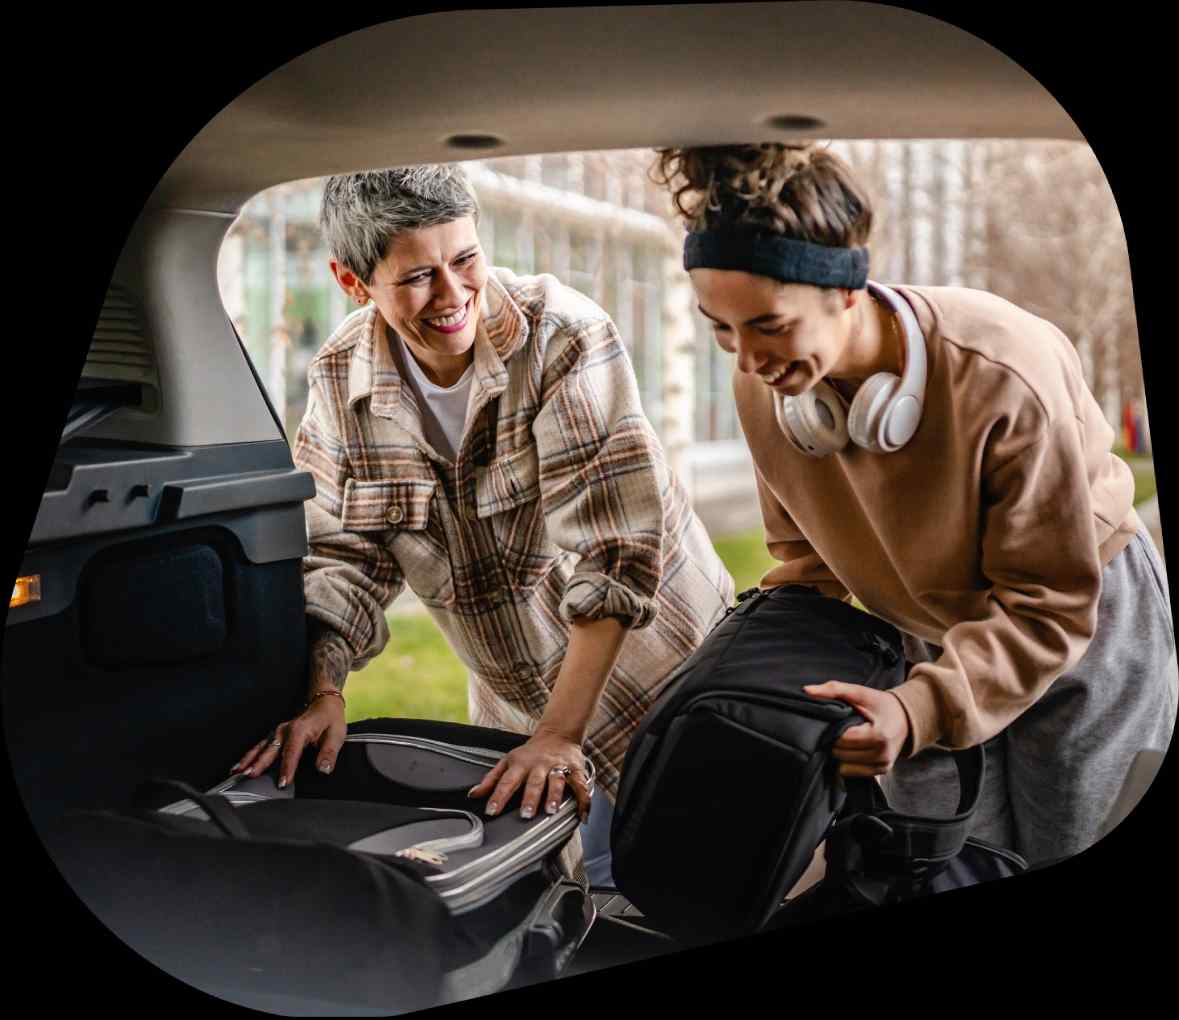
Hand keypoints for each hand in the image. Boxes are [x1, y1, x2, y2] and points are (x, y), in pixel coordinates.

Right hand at [230, 694, 346, 787]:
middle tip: (248, 777)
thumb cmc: (330, 719)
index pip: (291, 753)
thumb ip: (328, 753)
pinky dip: (249, 756)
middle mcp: (285, 730)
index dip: (286, 769)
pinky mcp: (275, 735)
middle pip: (269, 750)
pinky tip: (240, 765)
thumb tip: (323, 769)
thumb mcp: (336, 735)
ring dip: (248, 760)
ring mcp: (278, 732)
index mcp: (299, 731)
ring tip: (236, 772)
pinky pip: (260, 746)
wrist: (324, 703)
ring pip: (260, 747)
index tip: (282, 783)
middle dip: (258, 764)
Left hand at [467, 728, 591, 821]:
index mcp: (520, 764)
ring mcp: (558, 767)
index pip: (506, 781)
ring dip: (554, 796)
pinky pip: (581, 786)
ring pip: (557, 781)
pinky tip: (582, 816)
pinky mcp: (575, 769)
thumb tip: (472, 795)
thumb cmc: (529, 754)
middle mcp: (539, 765)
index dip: (498, 796)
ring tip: (551, 810)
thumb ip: (491, 780)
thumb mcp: (507, 762)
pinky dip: (584, 801)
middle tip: (525, 814)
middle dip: (530, 797)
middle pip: (534, 782)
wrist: (558, 734)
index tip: (491, 811)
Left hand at [802, 682, 910, 777]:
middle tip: (843, 729)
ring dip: (842, 753)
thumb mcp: (859, 692)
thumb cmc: (880, 704)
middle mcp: (883, 755)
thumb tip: (807, 691)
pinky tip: (855, 749)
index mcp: (879, 736)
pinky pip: (852, 773)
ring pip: (844, 767)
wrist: (905, 717)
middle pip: (841, 754)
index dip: (834, 730)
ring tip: (849, 738)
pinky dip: (849, 762)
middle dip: (836, 741)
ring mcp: (883, 766)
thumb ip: (833, 690)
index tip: (838, 721)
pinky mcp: (882, 772)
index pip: (841, 740)